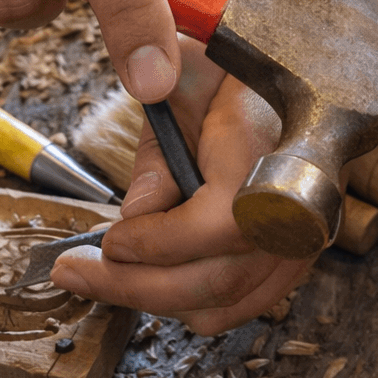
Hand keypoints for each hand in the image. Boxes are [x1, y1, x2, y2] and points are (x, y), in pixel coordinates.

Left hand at [53, 38, 315, 331]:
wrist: (290, 79)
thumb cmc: (229, 74)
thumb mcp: (182, 84)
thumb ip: (159, 145)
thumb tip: (135, 214)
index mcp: (266, 145)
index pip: (220, 221)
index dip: (161, 243)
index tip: (111, 239)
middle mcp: (295, 200)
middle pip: (221, 277)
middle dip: (137, 286)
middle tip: (76, 273)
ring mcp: (301, 234)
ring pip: (228, 301)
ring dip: (156, 300)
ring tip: (102, 277)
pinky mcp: (294, 254)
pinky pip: (243, 303)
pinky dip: (188, 303)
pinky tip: (147, 278)